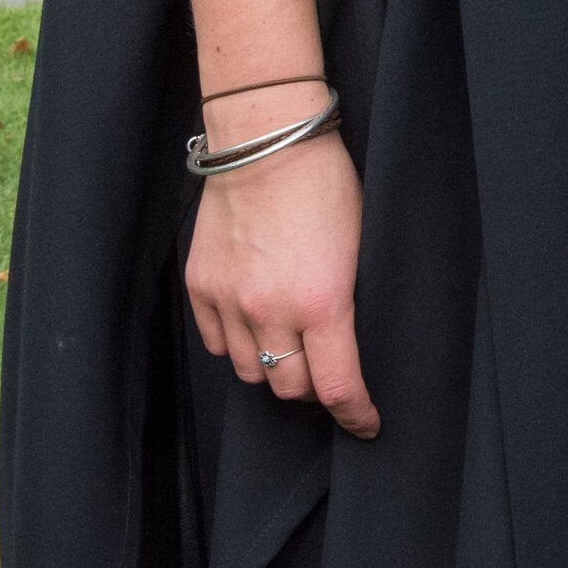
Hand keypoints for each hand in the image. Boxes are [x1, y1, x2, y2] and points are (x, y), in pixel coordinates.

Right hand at [183, 127, 378, 437]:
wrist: (267, 143)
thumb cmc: (328, 185)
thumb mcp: (362, 245)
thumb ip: (349, 300)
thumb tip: (350, 343)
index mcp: (323, 302)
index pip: (336, 385)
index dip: (355, 413)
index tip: (367, 424)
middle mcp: (271, 310)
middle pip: (290, 386)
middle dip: (315, 390)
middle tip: (330, 375)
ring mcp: (229, 301)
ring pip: (250, 370)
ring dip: (275, 368)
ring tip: (293, 348)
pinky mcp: (200, 287)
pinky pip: (218, 343)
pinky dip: (239, 345)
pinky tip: (256, 326)